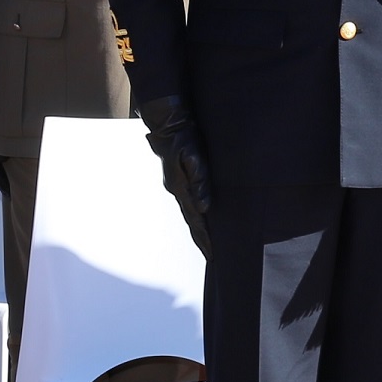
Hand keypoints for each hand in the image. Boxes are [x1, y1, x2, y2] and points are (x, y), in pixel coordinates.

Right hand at [138, 97, 216, 252]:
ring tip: (208, 243)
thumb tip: (204, 208)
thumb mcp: (193, 158)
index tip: (212, 255)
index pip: (197, 220)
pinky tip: (202, 216)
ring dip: (199, 229)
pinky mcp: (181, 179)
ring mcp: (179, 185)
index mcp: (183, 189)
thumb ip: (199, 181)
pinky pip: (191, 201)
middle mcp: (179, 190)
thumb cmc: (183, 138)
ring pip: (191, 212)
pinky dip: (197, 214)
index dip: (205, 238)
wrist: (169, 124)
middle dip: (202, 240)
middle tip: (212, 257)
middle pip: (192, 221)